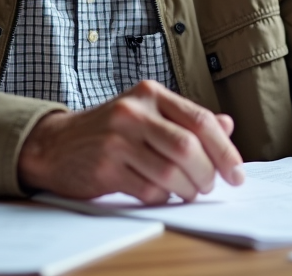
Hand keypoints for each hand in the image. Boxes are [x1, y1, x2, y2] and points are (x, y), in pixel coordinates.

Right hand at [17, 80, 244, 203]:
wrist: (55, 143)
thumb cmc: (108, 130)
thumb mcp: (147, 113)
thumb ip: (185, 119)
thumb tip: (228, 126)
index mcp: (150, 94)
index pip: (200, 120)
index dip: (225, 150)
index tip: (236, 172)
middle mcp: (133, 112)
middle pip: (189, 147)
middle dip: (208, 174)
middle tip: (211, 186)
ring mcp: (117, 139)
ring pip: (171, 172)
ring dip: (188, 189)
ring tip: (189, 192)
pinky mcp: (105, 167)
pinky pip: (149, 189)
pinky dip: (162, 197)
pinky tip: (161, 193)